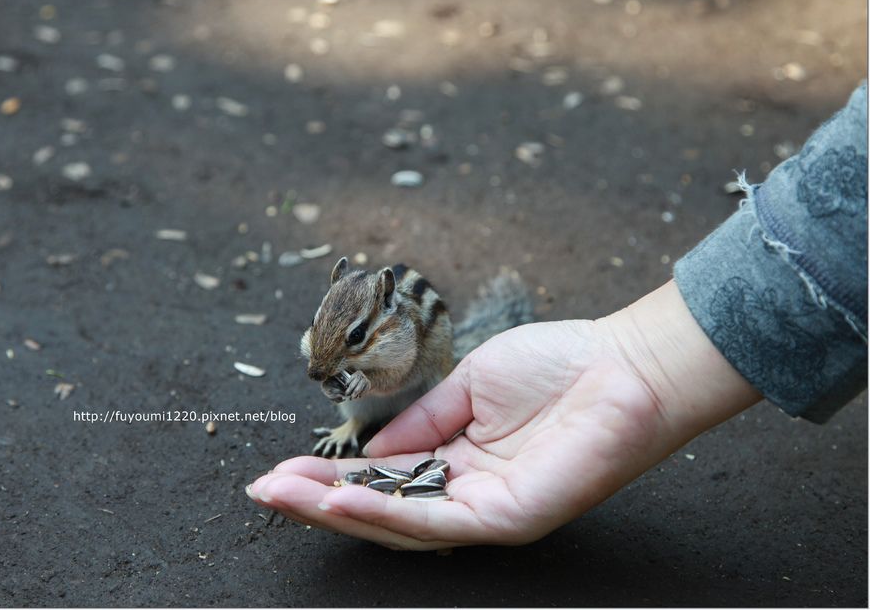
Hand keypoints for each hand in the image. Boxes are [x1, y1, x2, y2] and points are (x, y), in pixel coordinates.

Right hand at [246, 281, 760, 549]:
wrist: (622, 363)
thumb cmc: (555, 366)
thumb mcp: (467, 386)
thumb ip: (419, 421)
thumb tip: (368, 445)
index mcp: (456, 462)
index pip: (381, 477)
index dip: (329, 475)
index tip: (282, 468)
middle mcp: (466, 495)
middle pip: (380, 508)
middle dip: (317, 502)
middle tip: (264, 491)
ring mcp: (487, 513)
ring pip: (398, 524)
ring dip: (336, 511)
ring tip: (284, 497)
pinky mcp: (510, 519)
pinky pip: (436, 521)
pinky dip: (385, 511)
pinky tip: (340, 498)